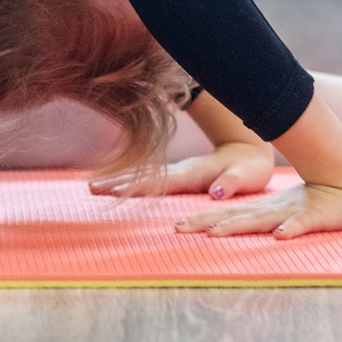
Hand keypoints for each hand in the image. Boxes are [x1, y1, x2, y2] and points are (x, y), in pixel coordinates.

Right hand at [90, 139, 274, 199]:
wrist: (249, 148)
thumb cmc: (250, 167)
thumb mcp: (246, 175)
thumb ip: (230, 183)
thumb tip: (216, 193)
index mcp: (193, 172)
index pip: (159, 181)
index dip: (135, 186)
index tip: (112, 189)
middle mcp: (181, 170)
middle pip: (144, 176)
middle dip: (117, 181)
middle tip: (91, 187)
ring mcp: (178, 171)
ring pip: (144, 175)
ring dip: (120, 180)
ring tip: (95, 186)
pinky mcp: (180, 174)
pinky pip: (151, 178)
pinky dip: (132, 181)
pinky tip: (117, 185)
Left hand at [174, 179, 341, 238]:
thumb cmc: (309, 202)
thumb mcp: (276, 211)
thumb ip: (254, 218)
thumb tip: (222, 225)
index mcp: (260, 210)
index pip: (225, 214)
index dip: (201, 219)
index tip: (176, 226)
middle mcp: (269, 211)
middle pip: (232, 217)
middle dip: (205, 223)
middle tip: (179, 228)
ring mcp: (290, 213)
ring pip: (259, 220)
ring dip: (237, 226)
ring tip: (215, 232)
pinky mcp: (314, 217)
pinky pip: (301, 224)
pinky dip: (290, 229)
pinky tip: (279, 235)